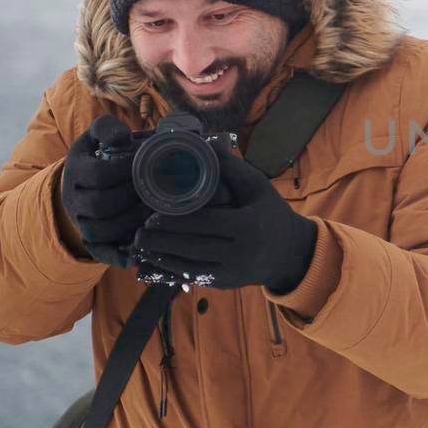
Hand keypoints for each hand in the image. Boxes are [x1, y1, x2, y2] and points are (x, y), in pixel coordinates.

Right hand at [59, 114, 148, 268]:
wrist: (77, 186)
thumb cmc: (96, 158)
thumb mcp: (95, 137)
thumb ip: (106, 129)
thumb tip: (122, 136)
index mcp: (75, 171)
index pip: (99, 174)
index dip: (126, 170)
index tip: (150, 163)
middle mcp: (73, 199)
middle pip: (100, 204)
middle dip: (132, 198)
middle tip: (160, 190)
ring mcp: (80, 222)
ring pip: (100, 230)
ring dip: (130, 223)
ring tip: (156, 212)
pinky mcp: (89, 240)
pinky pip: (99, 252)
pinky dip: (115, 256)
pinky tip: (135, 256)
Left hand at [128, 143, 316, 291]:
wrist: (288, 252)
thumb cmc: (270, 214)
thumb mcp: (258, 187)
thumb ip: (232, 168)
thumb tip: (206, 143)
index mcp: (247, 226)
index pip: (205, 223)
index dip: (176, 221)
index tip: (152, 215)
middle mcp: (240, 253)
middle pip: (192, 247)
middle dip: (162, 241)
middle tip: (138, 232)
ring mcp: (231, 272)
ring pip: (189, 266)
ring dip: (161, 258)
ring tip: (139, 246)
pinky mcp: (224, 284)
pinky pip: (192, 278)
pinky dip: (170, 270)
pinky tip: (153, 261)